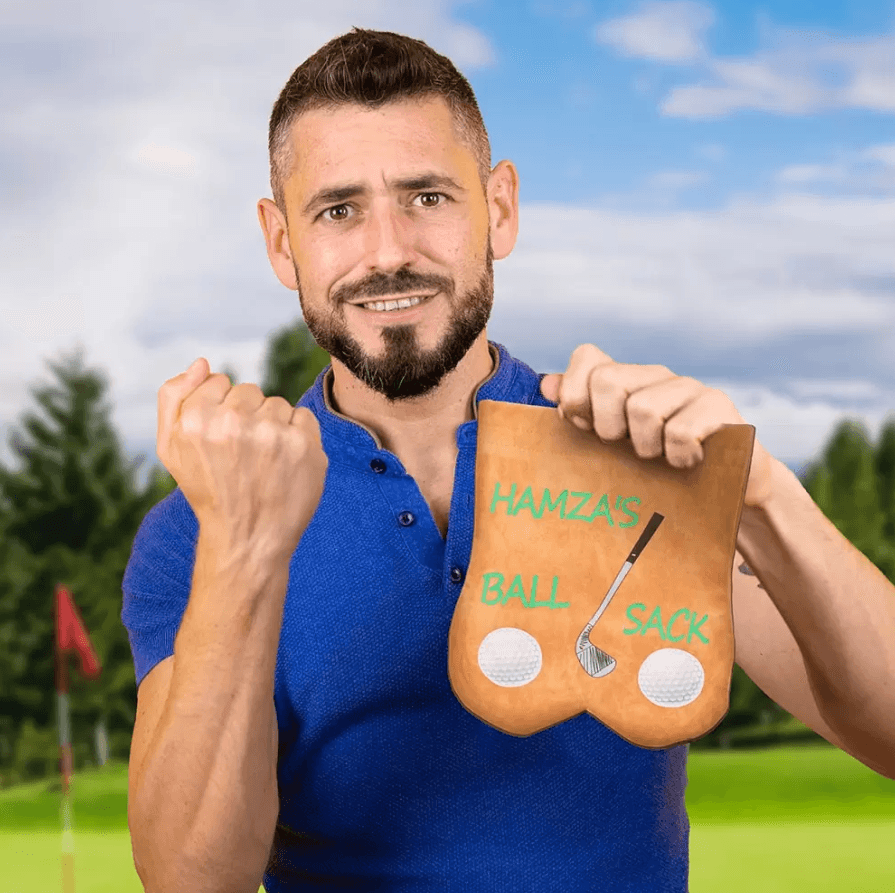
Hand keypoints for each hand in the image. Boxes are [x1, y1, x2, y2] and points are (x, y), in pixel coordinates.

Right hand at [157, 357, 327, 559]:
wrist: (246, 538)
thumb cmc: (208, 489)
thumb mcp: (171, 447)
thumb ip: (173, 397)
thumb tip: (202, 363)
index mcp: (196, 419)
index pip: (219, 381)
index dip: (221, 410)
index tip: (221, 440)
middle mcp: (232, 422)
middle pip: (249, 391)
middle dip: (247, 416)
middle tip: (242, 456)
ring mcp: (271, 433)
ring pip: (277, 404)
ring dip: (273, 427)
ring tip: (263, 463)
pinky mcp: (304, 444)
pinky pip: (303, 417)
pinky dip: (298, 437)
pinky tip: (285, 464)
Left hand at [539, 344, 775, 508]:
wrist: (726, 491)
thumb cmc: (660, 471)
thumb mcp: (614, 447)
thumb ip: (581, 415)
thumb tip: (546, 386)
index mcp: (628, 380)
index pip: (588, 357)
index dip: (575, 394)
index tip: (583, 429)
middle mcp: (657, 376)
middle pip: (607, 380)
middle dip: (607, 426)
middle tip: (624, 449)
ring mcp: (690, 388)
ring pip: (643, 409)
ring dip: (645, 448)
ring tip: (660, 460)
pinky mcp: (719, 408)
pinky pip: (679, 432)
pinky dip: (676, 457)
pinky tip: (687, 463)